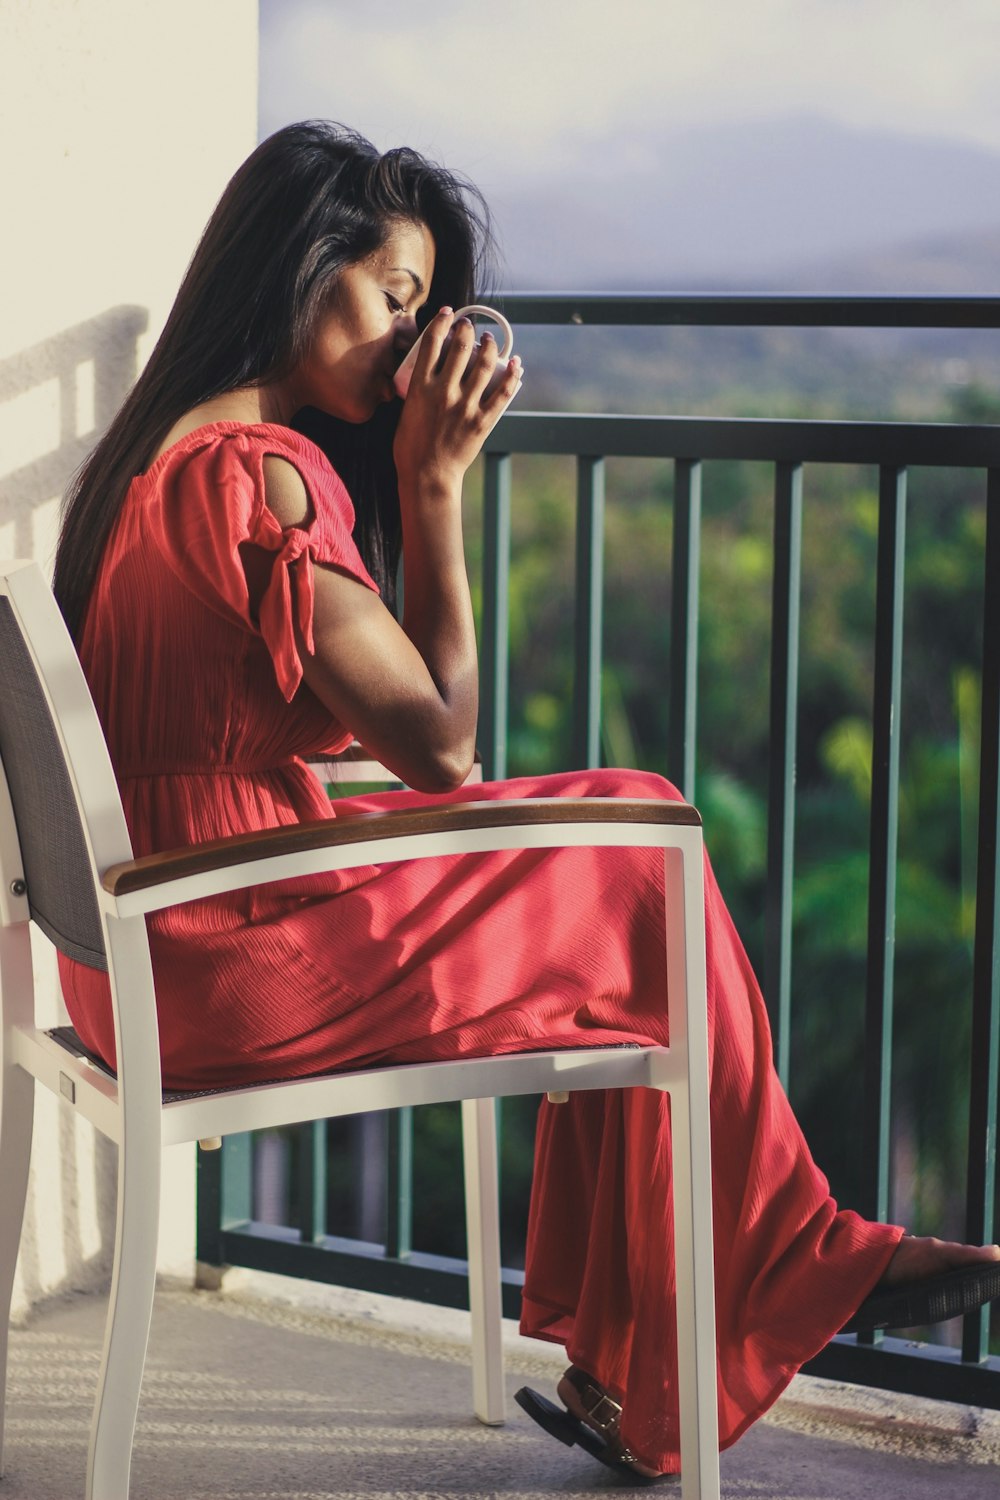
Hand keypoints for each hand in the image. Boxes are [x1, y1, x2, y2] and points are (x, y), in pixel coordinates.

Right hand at [392, 307, 521, 495]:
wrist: (427, 476)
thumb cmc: (411, 448)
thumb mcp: (406, 412)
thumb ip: (417, 392)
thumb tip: (428, 376)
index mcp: (420, 387)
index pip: (431, 343)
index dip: (441, 322)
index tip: (448, 314)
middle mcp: (443, 392)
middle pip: (459, 348)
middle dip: (467, 330)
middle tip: (470, 327)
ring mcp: (464, 406)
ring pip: (484, 365)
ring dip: (489, 347)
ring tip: (490, 340)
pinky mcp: (482, 421)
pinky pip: (502, 393)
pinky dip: (512, 376)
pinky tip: (516, 365)